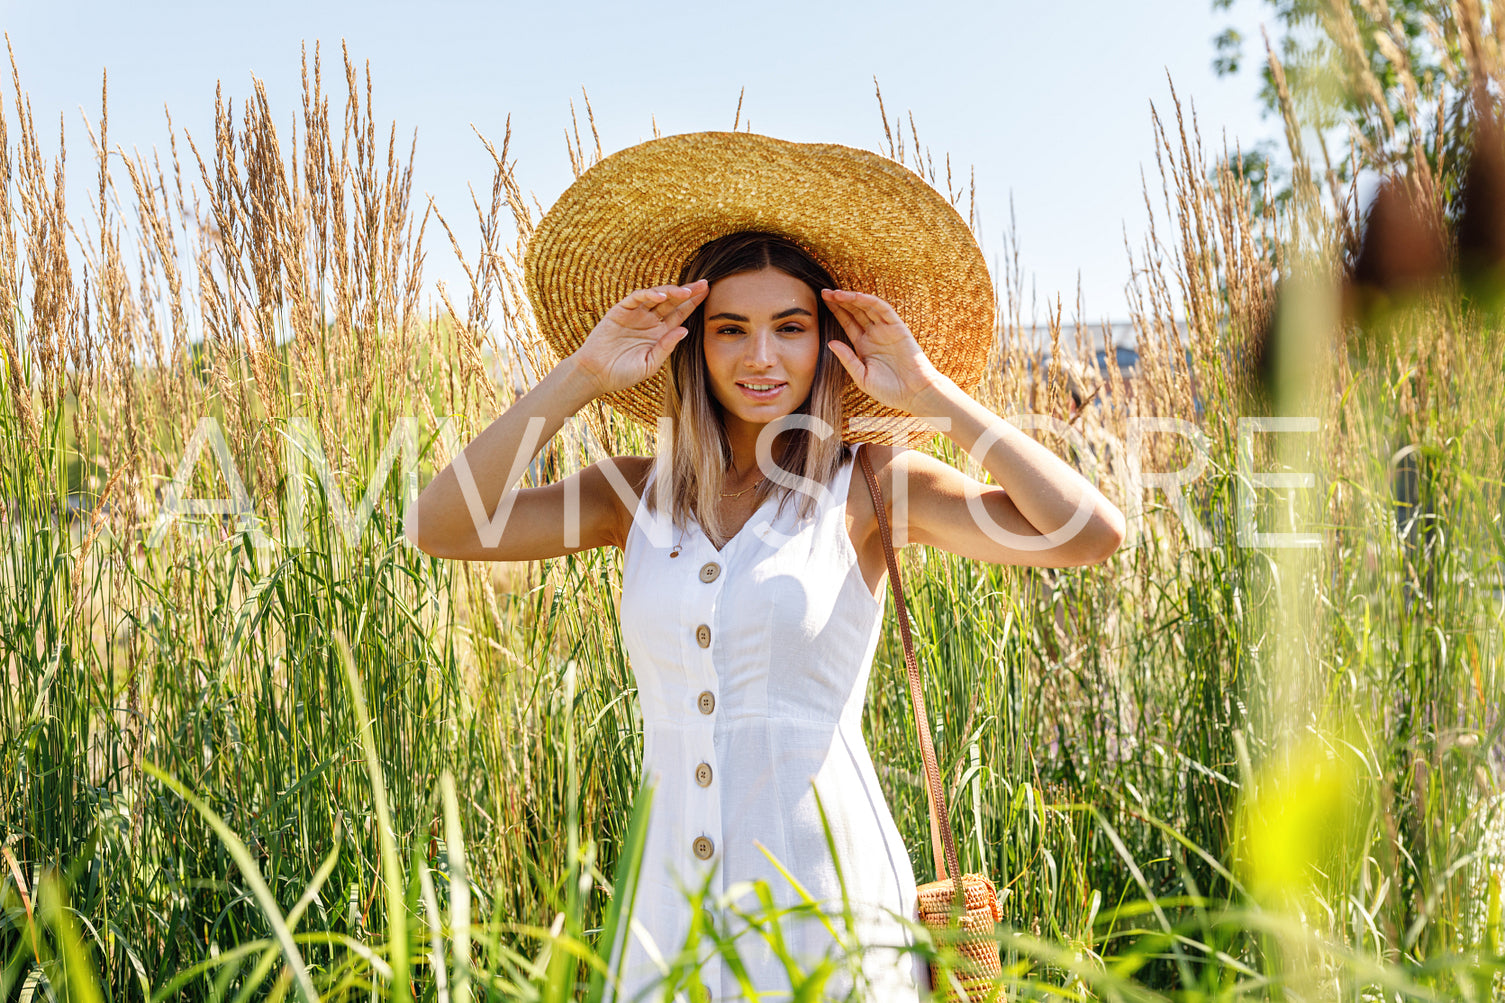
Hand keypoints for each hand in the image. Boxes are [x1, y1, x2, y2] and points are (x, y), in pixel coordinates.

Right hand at [570, 281, 708, 396]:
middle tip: (704, 283)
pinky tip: (660, 296)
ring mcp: (635, 314)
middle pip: (672, 302)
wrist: (595, 375)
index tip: (709, 294)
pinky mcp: (620, 311)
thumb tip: (685, 330)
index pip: (680, 314)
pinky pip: (636, 298)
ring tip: (685, 291)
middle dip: (688, 292)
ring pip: (656, 296)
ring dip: (671, 291)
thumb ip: (666, 347)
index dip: (693, 304)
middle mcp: (649, 321)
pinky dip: (648, 294)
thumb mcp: (650, 364)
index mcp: (659, 333)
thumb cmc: (623, 374)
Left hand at [821, 289, 944, 412]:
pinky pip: (883, 310)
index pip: (847, 322)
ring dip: (852, 299)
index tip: (822, 302)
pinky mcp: (898, 328)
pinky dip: (870, 301)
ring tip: (836, 293)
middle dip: (840, 301)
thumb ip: (847, 359)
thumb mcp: (862, 377)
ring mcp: (886, 330)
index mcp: (863, 345)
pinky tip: (856, 296)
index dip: (835, 311)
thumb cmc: (889, 390)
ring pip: (867, 308)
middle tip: (824, 292)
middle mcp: (874, 334)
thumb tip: (830, 342)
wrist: (915, 394)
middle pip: (855, 312)